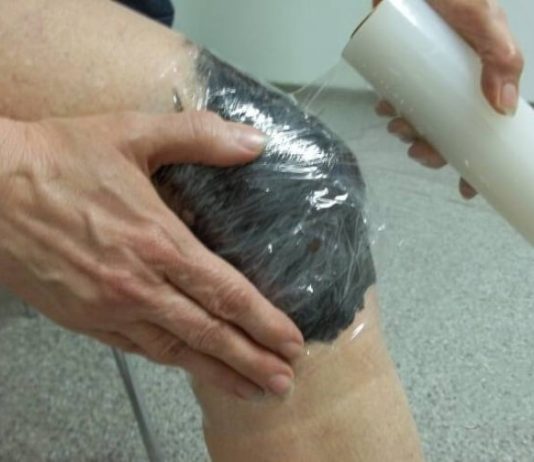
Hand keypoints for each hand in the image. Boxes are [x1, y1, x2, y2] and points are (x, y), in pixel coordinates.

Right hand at [0, 111, 303, 399]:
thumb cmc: (59, 159)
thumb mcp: (133, 132)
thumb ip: (198, 136)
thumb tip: (252, 142)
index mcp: (156, 241)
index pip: (225, 293)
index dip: (263, 321)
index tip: (291, 342)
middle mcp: (138, 284)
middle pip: (208, 333)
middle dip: (251, 361)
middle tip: (283, 383)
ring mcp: (109, 308)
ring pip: (175, 350)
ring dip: (217, 373)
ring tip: (251, 389)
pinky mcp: (85, 319)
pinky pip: (138, 348)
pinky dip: (172, 361)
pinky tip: (191, 367)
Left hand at [373, 0, 523, 198]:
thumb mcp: (483, 20)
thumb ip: (500, 56)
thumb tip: (503, 107)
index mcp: (484, 76)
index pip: (485, 129)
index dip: (476, 162)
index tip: (466, 187)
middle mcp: (457, 79)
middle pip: (448, 130)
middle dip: (432, 148)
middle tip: (416, 150)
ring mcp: (428, 74)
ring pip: (422, 116)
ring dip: (409, 130)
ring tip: (396, 125)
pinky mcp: (404, 65)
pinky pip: (399, 95)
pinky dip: (391, 107)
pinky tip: (384, 108)